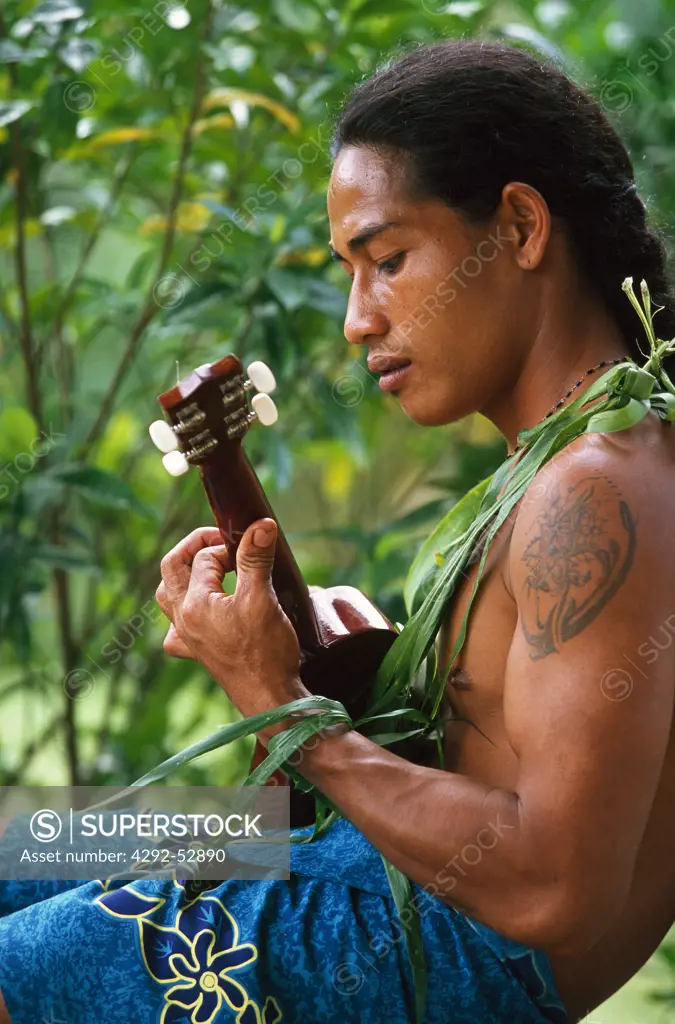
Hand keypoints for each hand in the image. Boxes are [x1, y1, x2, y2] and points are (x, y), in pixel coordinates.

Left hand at [156, 519, 310, 743]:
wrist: (270, 698)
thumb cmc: (266, 651)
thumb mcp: (263, 597)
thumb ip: (256, 558)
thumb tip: (260, 525)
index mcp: (194, 603)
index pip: (204, 557)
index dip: (229, 545)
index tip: (253, 545)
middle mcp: (182, 619)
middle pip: (171, 568)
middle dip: (194, 547)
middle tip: (220, 540)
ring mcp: (187, 637)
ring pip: (169, 595)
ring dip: (184, 575)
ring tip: (211, 568)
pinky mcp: (197, 652)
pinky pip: (177, 628)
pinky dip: (185, 613)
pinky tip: (202, 613)